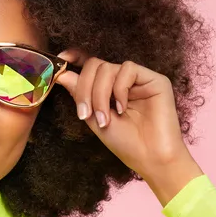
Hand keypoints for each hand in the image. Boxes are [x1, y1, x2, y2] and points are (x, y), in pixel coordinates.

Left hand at [54, 50, 191, 178]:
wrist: (151, 159)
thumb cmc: (125, 143)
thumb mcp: (93, 118)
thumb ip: (80, 95)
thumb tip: (62, 74)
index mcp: (109, 88)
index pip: (91, 65)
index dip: (75, 57)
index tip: (60, 59)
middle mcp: (123, 81)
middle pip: (95, 65)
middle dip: (84, 89)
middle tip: (85, 114)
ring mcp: (139, 79)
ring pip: (108, 68)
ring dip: (99, 94)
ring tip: (104, 119)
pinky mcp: (155, 79)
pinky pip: (128, 69)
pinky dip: (119, 89)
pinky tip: (123, 108)